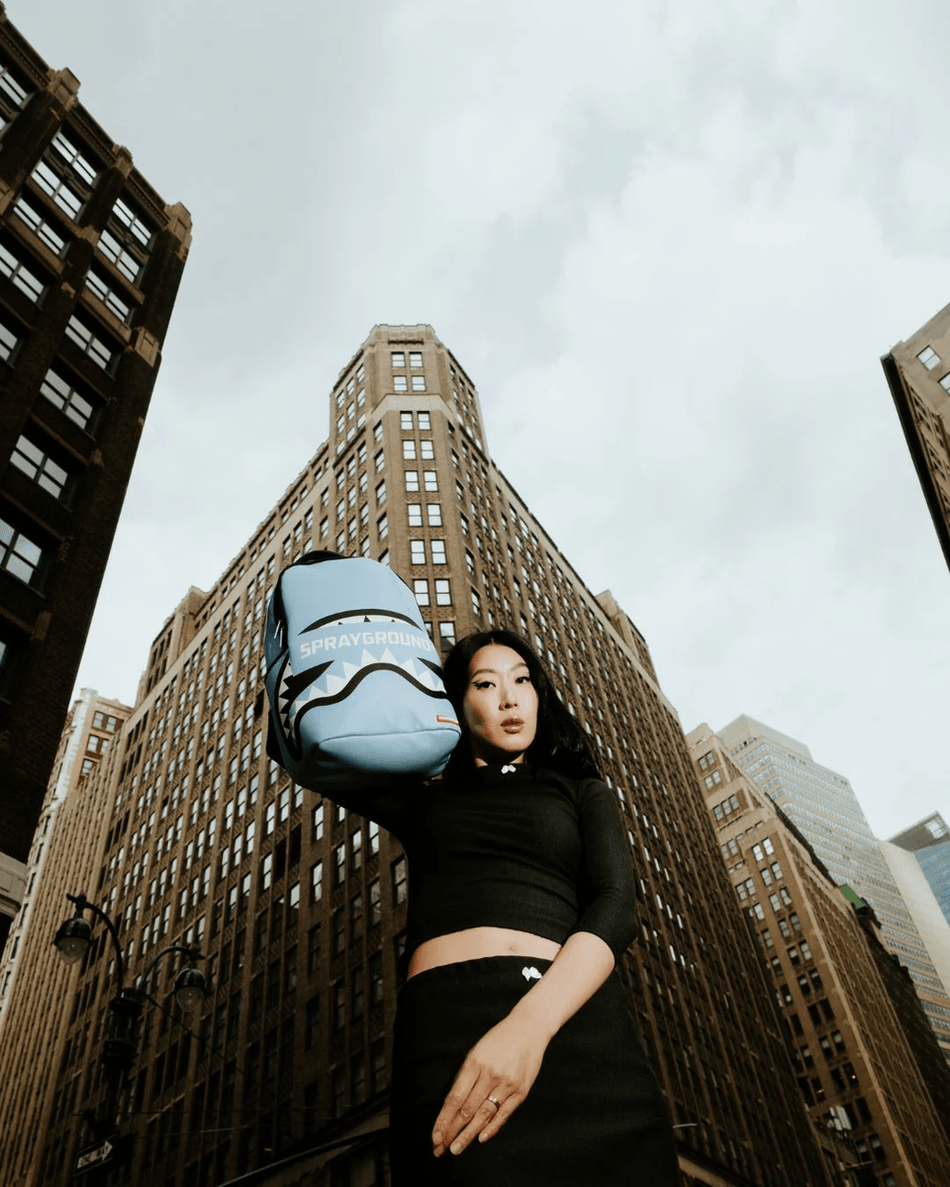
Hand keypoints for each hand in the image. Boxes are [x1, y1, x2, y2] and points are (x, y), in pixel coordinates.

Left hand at [431, 1013, 548, 1157]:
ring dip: (468, 1135)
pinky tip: (480, 1138)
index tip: (435, 1135)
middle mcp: (491, 1074)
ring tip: (456, 1149)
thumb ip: (466, 1076)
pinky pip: (503, 1114)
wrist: (529, 1028)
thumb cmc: (498, 1040)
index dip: (444, 1119)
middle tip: (439, 1149)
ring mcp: (507, 1084)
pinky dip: (492, 1128)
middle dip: (451, 1131)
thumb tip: (452, 1105)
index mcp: (475, 1062)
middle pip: (467, 1110)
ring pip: (483, 1115)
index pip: (455, 1098)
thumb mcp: (476, 1050)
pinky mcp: (521, 1091)